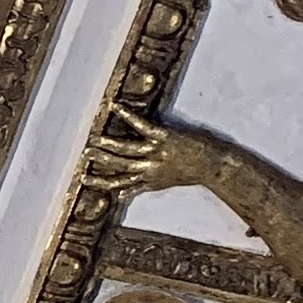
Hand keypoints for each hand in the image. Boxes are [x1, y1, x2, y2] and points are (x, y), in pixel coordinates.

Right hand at [84, 116, 219, 199]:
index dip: (100, 182)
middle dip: (101, 161)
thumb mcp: (165, 184)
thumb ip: (142, 187)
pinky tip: (115, 108)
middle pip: (119, 165)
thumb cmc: (195, 173)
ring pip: (126, 149)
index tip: (85, 179)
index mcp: (148, 180)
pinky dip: (126, 116)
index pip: (119, 183)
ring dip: (109, 145)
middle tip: (85, 156)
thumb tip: (122, 194)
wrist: (216, 167)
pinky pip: (141, 126)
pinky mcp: (164, 137)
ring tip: (95, 139)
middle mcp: (149, 168)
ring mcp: (156, 152)